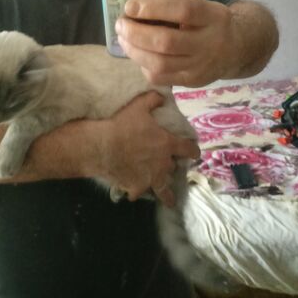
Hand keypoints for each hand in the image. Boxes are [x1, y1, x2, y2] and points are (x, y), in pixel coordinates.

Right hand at [100, 91, 199, 206]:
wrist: (102, 146)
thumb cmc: (123, 125)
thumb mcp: (139, 106)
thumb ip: (153, 100)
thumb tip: (162, 97)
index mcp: (167, 144)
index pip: (188, 149)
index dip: (193, 150)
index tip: (195, 153)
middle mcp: (163, 164)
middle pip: (173, 167)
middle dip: (171, 165)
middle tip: (168, 164)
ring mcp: (150, 178)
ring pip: (164, 190)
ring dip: (167, 194)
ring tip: (170, 201)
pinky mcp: (136, 187)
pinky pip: (139, 192)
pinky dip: (136, 191)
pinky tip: (133, 192)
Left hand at [115, 0, 234, 86]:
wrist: (237, 48)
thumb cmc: (209, 21)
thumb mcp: (202, 5)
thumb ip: (173, 3)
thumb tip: (134, 2)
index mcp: (214, 16)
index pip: (183, 10)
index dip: (153, 8)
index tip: (130, 6)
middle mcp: (210, 43)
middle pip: (166, 42)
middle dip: (135, 33)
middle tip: (121, 24)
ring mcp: (201, 67)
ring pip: (159, 64)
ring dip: (134, 50)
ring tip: (123, 38)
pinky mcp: (191, 82)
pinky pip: (160, 77)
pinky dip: (143, 64)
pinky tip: (138, 53)